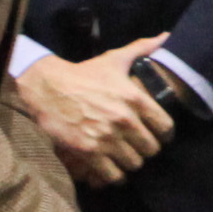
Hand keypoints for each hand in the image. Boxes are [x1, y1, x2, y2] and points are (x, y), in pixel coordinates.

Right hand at [13, 36, 174, 186]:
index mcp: (134, 98)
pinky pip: (113, 175)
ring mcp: (106, 138)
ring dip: (131, 162)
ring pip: (134, 164)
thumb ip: (142, 48)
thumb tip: (165, 36)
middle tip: (139, 146)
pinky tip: (111, 167)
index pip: (165, 127)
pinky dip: (114, 175)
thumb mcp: (114, 59)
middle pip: (151, 149)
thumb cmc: (83, 74)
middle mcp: (124, 120)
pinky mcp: (88, 153)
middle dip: (146, 148)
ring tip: (125, 156)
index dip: (164, 134)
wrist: (47, 88)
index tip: (159, 135)